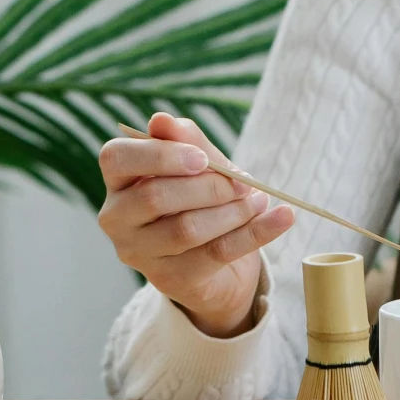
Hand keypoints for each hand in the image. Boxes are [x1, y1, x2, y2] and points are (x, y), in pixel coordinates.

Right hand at [97, 113, 294, 338]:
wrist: (216, 264)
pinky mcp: (172, 279)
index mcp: (118, 180)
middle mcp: (117, 218)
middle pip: (155, 196)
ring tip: (260, 199)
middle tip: (245, 183)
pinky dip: (256, 232)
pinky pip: (218, 253)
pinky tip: (283, 217)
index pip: (116, 159)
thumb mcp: (198, 166)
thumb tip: (162, 120)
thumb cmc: (199, 200)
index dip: (160, 155)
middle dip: (209, 186)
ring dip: (233, 211)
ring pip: (186, 229)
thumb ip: (186, 141)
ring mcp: (140, 253)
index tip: (202, 157)